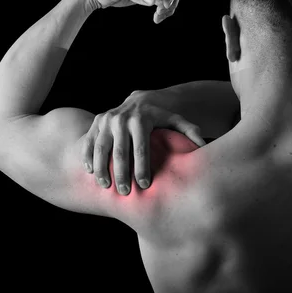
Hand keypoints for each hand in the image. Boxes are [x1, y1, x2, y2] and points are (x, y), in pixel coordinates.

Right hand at [81, 90, 205, 194]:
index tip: (144, 185)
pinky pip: (88, 142)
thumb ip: (190, 132)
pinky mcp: (95, 122)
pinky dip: (88, 158)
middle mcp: (121, 118)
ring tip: (106, 186)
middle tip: (126, 192)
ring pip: (100, 148)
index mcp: (141, 119)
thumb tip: (203, 147)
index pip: (141, 148)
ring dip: (102, 169)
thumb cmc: (160, 118)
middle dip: (121, 174)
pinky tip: (91, 172)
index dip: (142, 168)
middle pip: (119, 152)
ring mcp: (106, 120)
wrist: (139, 100)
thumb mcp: (176, 121)